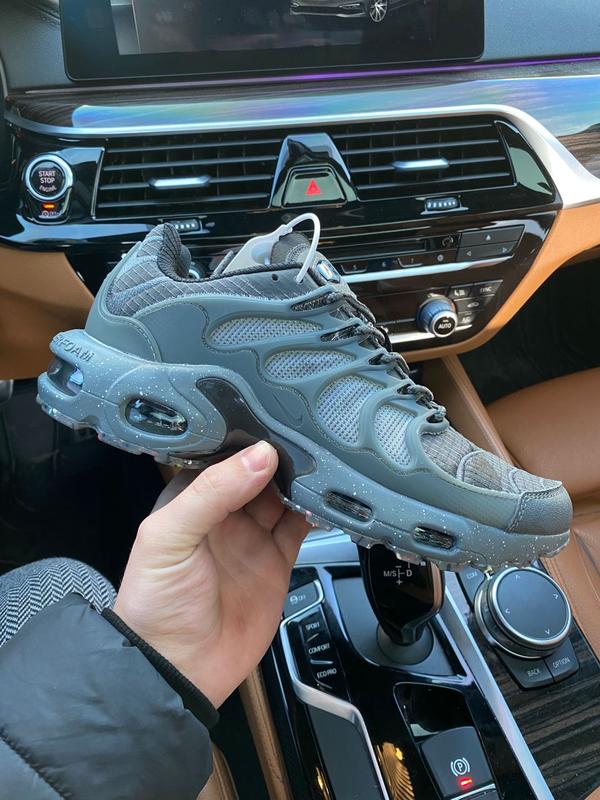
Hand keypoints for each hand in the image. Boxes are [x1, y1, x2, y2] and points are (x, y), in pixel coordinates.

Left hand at [113, 442, 309, 706]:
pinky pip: (300, 529)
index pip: (224, 457)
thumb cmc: (156, 602)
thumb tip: (261, 455)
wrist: (179, 670)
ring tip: (323, 461)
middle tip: (309, 436)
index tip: (276, 420)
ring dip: (301, 481)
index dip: (248, 439)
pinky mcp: (276, 562)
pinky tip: (327, 498)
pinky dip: (315, 513)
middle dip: (282, 455)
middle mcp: (223, 514)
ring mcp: (251, 538)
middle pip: (259, 473)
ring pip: (284, 496)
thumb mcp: (170, 537)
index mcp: (190, 498)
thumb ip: (212, 492)